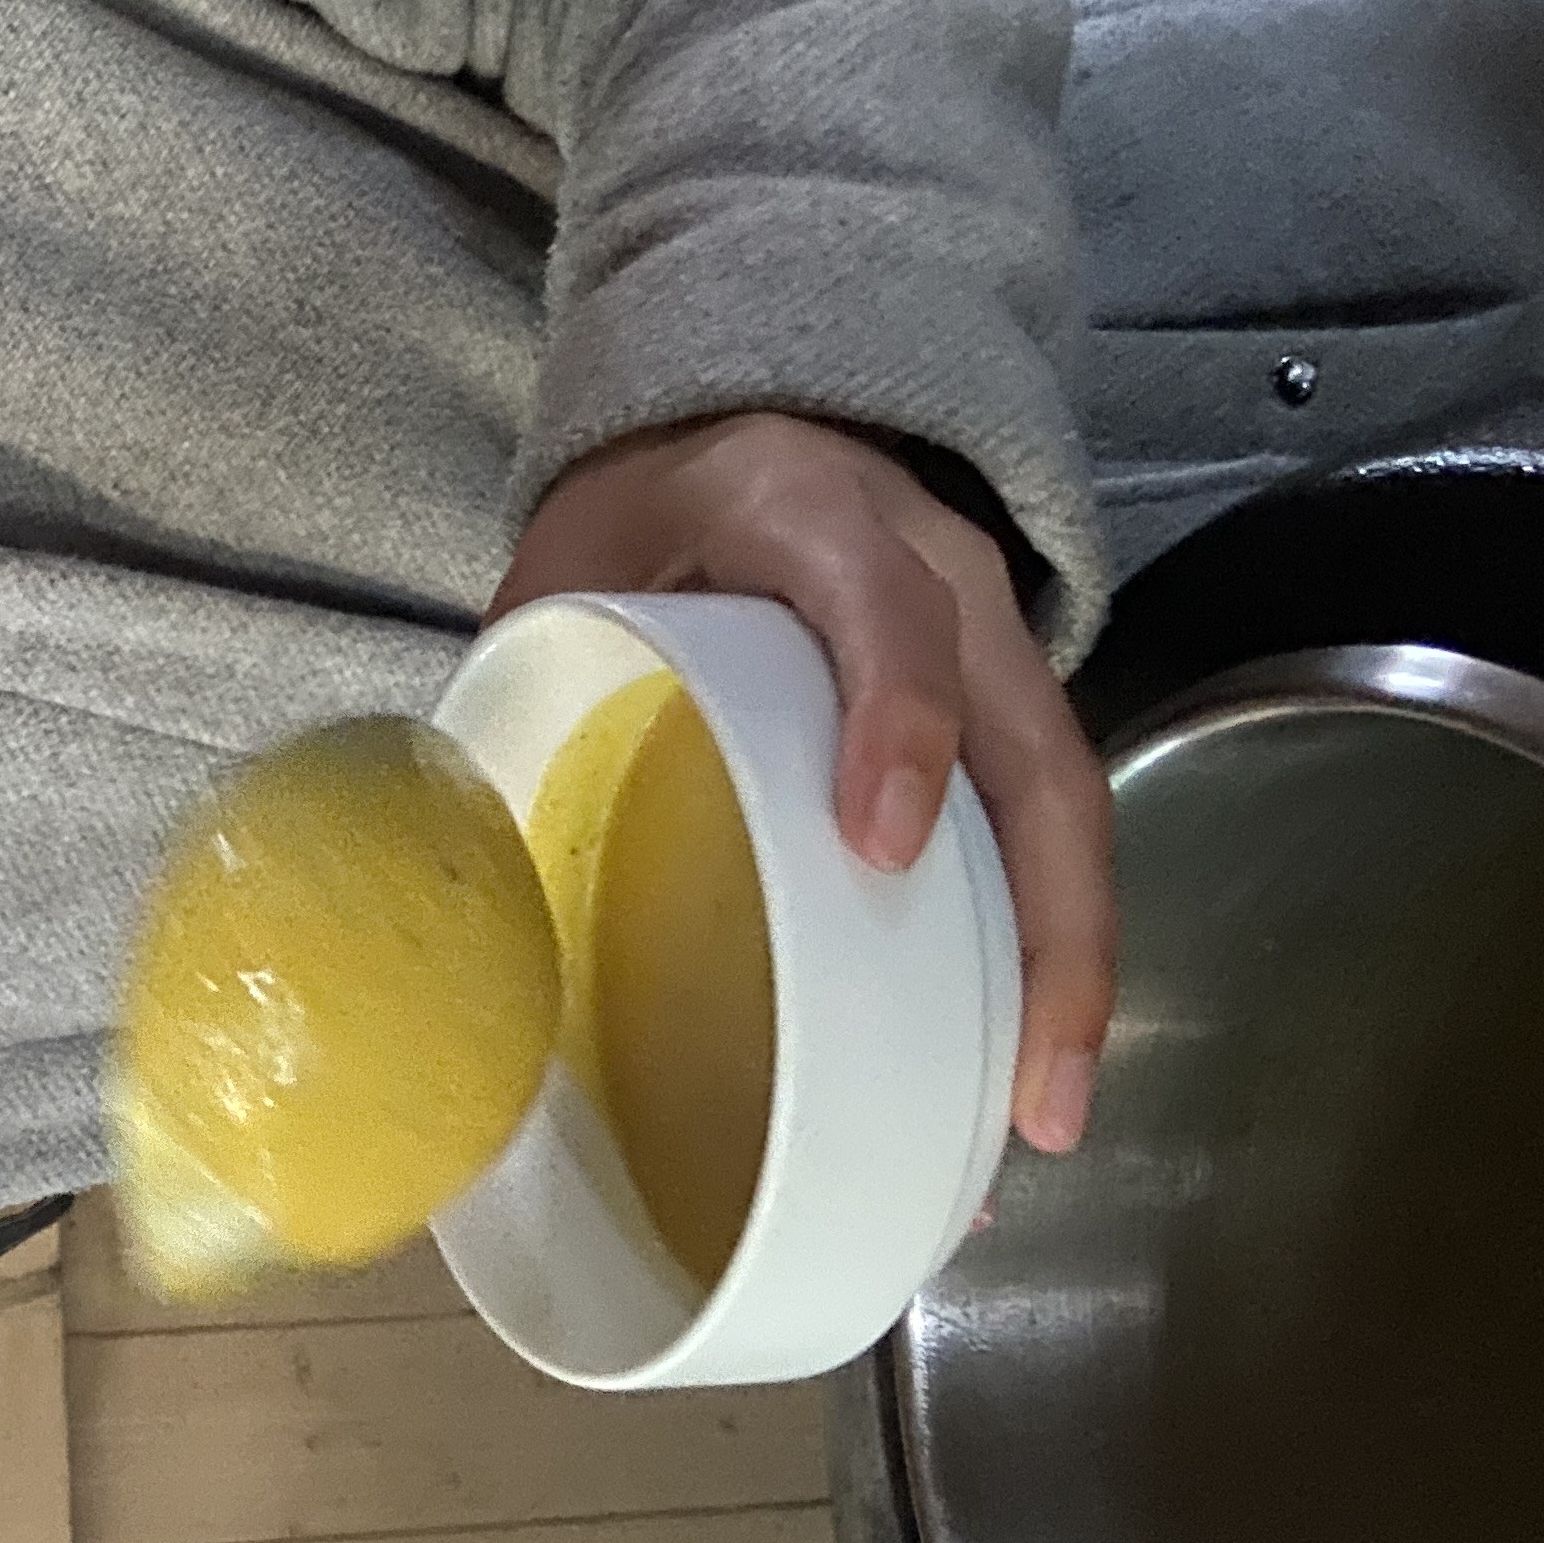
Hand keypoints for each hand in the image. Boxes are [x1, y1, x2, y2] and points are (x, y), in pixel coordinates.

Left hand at [492, 412, 1111, 1153]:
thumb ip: (533, 687)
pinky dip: (1040, 943)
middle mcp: (937, 570)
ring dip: (1069, 964)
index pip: (882, 605)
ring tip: (1038, 1117)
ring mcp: (993, 639)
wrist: (739, 426)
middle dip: (1051, 921)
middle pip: (1033, 744)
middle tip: (1032, 1087)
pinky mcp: (1004, 702)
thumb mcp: (576, 561)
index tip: (883, 847)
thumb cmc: (648, 514)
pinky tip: (1013, 1066)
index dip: (897, 716)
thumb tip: (474, 886)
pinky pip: (1045, 823)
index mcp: (808, 512)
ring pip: (1065, 802)